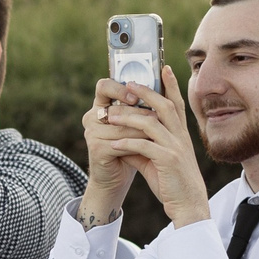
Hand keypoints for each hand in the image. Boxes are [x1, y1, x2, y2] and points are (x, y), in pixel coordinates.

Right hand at [79, 79, 149, 225]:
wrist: (116, 178)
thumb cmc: (130, 147)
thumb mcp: (136, 124)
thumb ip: (143, 105)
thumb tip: (166, 79)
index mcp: (100, 106)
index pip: (104, 86)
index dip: (120, 88)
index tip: (136, 96)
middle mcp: (92, 117)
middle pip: (118, 108)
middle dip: (141, 113)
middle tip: (158, 116)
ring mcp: (91, 133)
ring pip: (123, 126)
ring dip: (144, 130)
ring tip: (160, 133)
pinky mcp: (96, 149)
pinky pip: (121, 142)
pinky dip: (138, 145)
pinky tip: (150, 147)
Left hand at [100, 67, 214, 227]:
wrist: (188, 206)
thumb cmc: (172, 183)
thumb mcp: (157, 161)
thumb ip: (142, 146)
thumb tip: (120, 139)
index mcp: (180, 135)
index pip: (177, 104)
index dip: (171, 85)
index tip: (164, 67)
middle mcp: (180, 137)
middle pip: (164, 106)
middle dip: (146, 92)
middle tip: (128, 84)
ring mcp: (175, 148)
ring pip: (151, 123)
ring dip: (128, 117)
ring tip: (110, 115)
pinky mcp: (167, 161)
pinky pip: (144, 147)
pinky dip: (128, 144)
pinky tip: (115, 144)